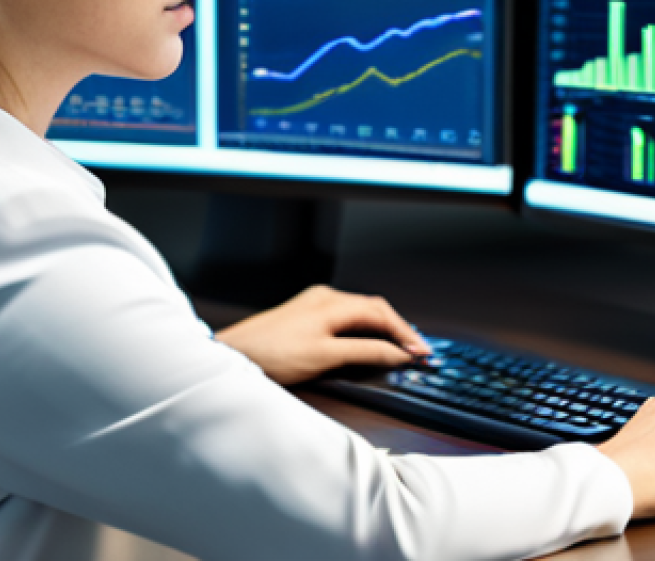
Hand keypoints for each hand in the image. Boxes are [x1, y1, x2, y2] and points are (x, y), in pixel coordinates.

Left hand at [215, 284, 430, 384]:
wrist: (232, 355)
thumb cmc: (271, 355)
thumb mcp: (325, 357)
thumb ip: (365, 353)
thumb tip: (396, 353)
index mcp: (332, 302)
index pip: (381, 314)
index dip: (405, 333)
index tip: (422, 352)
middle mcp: (326, 298)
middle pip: (373, 310)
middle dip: (398, 329)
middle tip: (417, 352)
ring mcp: (315, 305)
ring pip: (360, 313)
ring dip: (382, 330)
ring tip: (399, 349)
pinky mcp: (306, 316)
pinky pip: (346, 318)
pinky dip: (364, 330)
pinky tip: (368, 343)